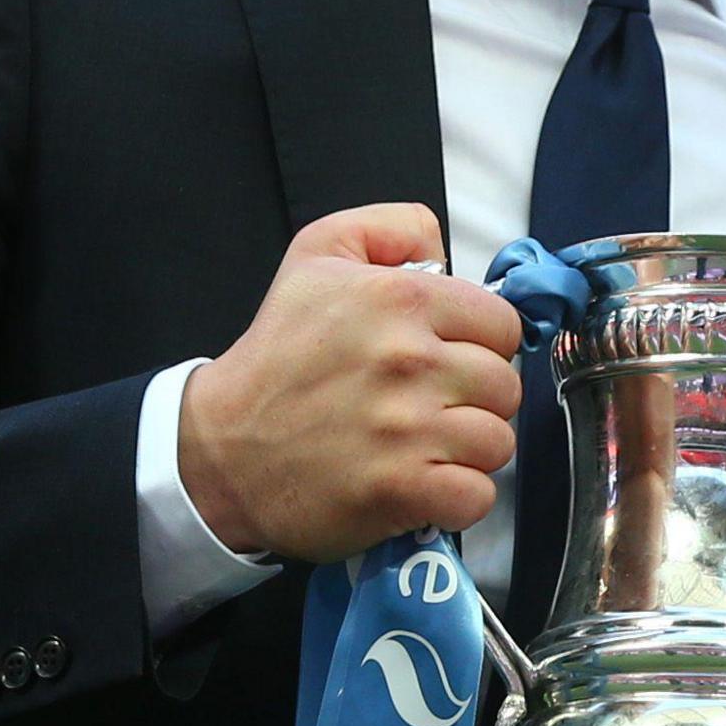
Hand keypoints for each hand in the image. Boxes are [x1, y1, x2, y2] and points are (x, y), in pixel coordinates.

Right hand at [177, 203, 526, 563]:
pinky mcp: (400, 490)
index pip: (500, 323)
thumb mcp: (316, 254)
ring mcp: (406, 430)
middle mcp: (407, 361)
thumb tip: (444, 250)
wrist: (220, 449)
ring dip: (471, 449)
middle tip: (435, 404)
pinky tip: (428, 484)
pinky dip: (460, 497)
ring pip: (497, 441)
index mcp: (397, 299)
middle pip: (505, 384)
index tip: (451, 357)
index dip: (482, 343)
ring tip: (429, 444)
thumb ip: (392, 228)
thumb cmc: (275, 356)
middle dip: (477, 398)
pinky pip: (477, 495)